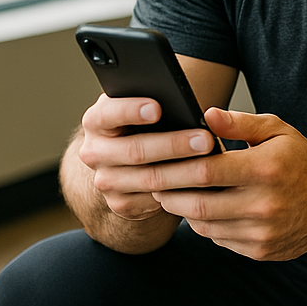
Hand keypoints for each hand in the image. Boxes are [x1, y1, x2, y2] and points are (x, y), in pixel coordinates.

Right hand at [77, 93, 221, 221]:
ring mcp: (106, 181)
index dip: (131, 111)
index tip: (158, 108)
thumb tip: (183, 103)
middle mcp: (94, 153)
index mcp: (96, 121)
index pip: (108, 114)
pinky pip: (154, 201)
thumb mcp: (141, 106)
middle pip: (134, 151)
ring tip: (211, 161)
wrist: (126, 161)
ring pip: (149, 179)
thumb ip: (153, 101)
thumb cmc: (143, 123)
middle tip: (205, 139)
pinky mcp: (121, 204)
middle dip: (173, 145)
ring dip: (184, 172)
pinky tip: (204, 185)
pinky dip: (181, 193)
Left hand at [150, 106, 306, 260]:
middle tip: (153, 182)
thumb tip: (205, 114)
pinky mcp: (261, 251)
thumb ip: (240, 122)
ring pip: (205, 226)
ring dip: (184, 212)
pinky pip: (220, 240)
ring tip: (173, 195)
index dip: (175, 168)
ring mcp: (262, 232)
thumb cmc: (303, 162)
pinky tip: (203, 211)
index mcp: (265, 169)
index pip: (206, 171)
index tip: (156, 163)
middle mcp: (264, 204)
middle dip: (169, 194)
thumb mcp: (278, 131)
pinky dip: (205, 226)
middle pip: (199, 205)